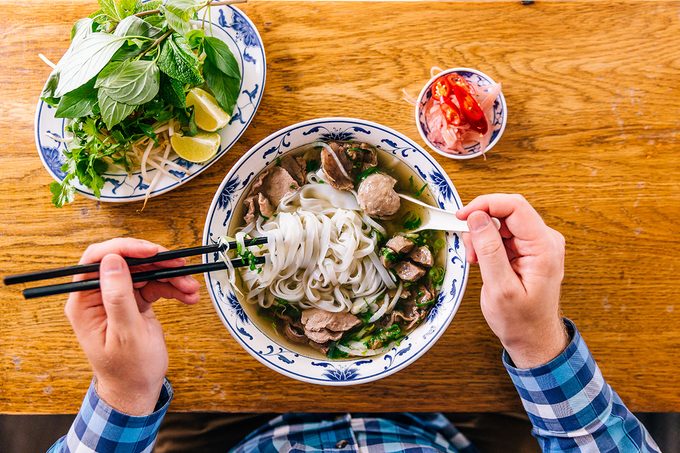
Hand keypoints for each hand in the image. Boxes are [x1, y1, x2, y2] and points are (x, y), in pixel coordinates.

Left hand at [64, 238, 200, 414]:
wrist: (138, 389)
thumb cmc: (128, 370)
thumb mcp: (125, 334)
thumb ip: (118, 296)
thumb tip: (112, 261)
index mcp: (85, 302)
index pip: (97, 260)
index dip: (124, 249)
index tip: (150, 251)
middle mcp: (99, 296)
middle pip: (127, 262)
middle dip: (156, 262)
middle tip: (179, 264)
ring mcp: (118, 298)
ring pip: (145, 272)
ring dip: (171, 276)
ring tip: (190, 287)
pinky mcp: (135, 302)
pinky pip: (155, 285)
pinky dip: (173, 288)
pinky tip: (188, 296)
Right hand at [456, 194, 568, 367]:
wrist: (533, 338)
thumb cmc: (521, 321)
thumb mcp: (500, 288)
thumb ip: (489, 250)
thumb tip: (477, 217)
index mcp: (544, 248)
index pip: (515, 207)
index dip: (485, 205)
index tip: (462, 216)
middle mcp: (544, 240)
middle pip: (507, 211)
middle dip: (481, 223)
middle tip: (467, 247)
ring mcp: (537, 244)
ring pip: (502, 222)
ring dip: (482, 236)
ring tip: (475, 260)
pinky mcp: (527, 249)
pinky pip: (503, 234)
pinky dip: (486, 243)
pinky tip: (481, 261)